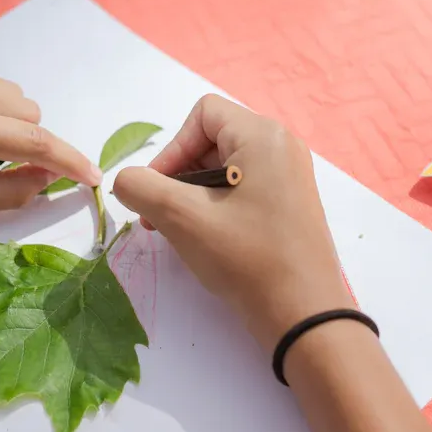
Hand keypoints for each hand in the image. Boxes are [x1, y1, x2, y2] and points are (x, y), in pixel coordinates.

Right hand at [112, 95, 351, 347]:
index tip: (158, 191)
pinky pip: (243, 189)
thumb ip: (142, 188)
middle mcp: (282, 147)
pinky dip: (216, 206)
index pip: (203, 115)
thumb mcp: (183, 218)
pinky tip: (207, 239)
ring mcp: (291, 177)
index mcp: (263, 136)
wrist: (305, 315)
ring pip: (224, 168)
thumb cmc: (246, 258)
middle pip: (213, 141)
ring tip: (179, 232)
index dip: (172, 149)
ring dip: (193, 194)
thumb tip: (126, 180)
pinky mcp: (291, 205)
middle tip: (160, 218)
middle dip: (178, 175)